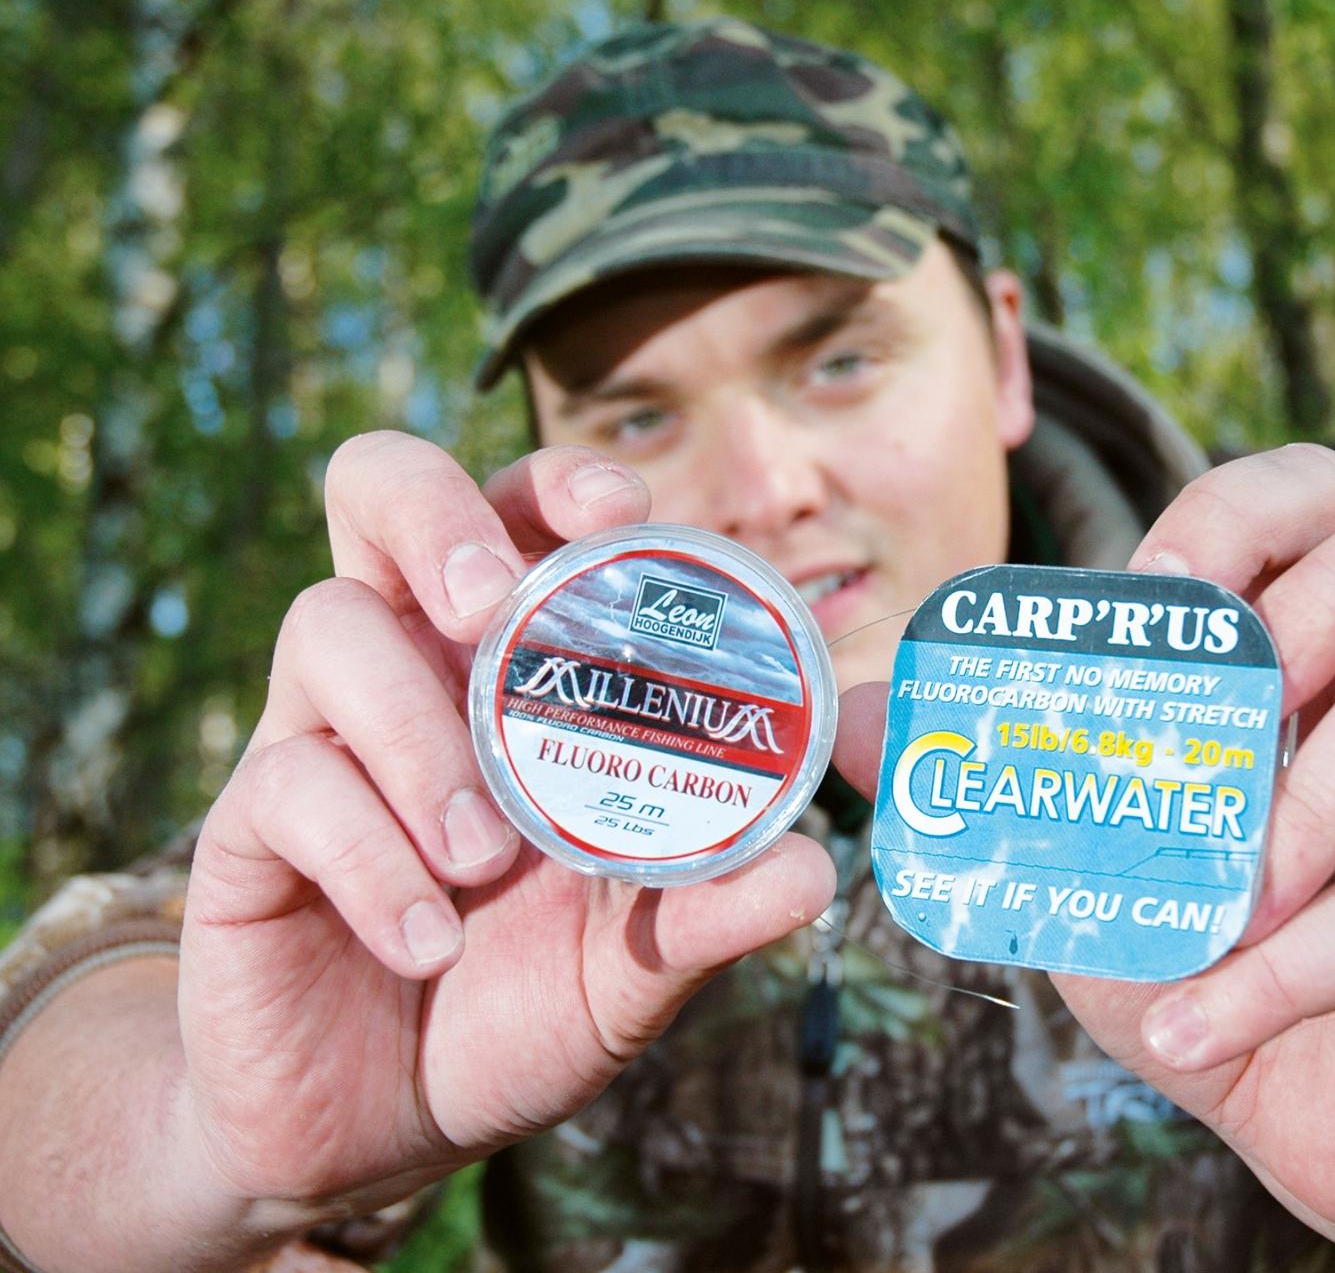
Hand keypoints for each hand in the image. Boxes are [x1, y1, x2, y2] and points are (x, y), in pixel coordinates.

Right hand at [181, 432, 833, 1226]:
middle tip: (487, 606)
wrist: (390, 1123)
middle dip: (437, 514)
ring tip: (483, 856)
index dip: (561, 482)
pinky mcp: (248, 829)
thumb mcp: (637, 962)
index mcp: (513, 664)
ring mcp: (322, 738)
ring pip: (327, 625)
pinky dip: (372, 861)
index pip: (520, 512)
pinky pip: (289, 785)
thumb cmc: (523, 1002)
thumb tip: (815, 870)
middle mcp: (414, 670)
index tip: (622, 510)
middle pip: (380, 488)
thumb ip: (717, 910)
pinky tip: (427, 941)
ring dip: (418, 731)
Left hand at [839, 444, 1334, 1263]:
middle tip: (1237, 707)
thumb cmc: (1191, 949)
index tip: (1151, 609)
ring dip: (1292, 803)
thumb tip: (847, 716)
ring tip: (1214, 904)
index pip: (1316, 494)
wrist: (1299, 1112)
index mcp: (1320, 647)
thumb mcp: (1079, 846)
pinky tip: (1191, 1025)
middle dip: (1323, 592)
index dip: (1231, 516)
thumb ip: (982, 773)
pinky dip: (1272, 975)